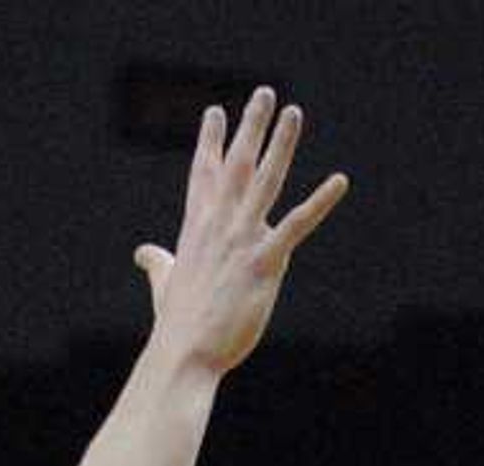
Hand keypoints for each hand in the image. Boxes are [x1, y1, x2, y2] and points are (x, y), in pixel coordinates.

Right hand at [136, 90, 347, 376]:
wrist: (184, 353)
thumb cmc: (176, 326)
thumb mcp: (164, 284)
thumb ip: (157, 263)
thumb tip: (143, 253)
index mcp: (196, 228)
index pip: (203, 174)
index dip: (210, 141)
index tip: (215, 111)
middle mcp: (219, 225)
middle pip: (236, 164)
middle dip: (250, 126)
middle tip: (264, 93)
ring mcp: (242, 240)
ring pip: (266, 181)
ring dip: (281, 144)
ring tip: (293, 112)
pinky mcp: (264, 263)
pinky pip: (297, 225)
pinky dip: (320, 202)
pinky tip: (339, 181)